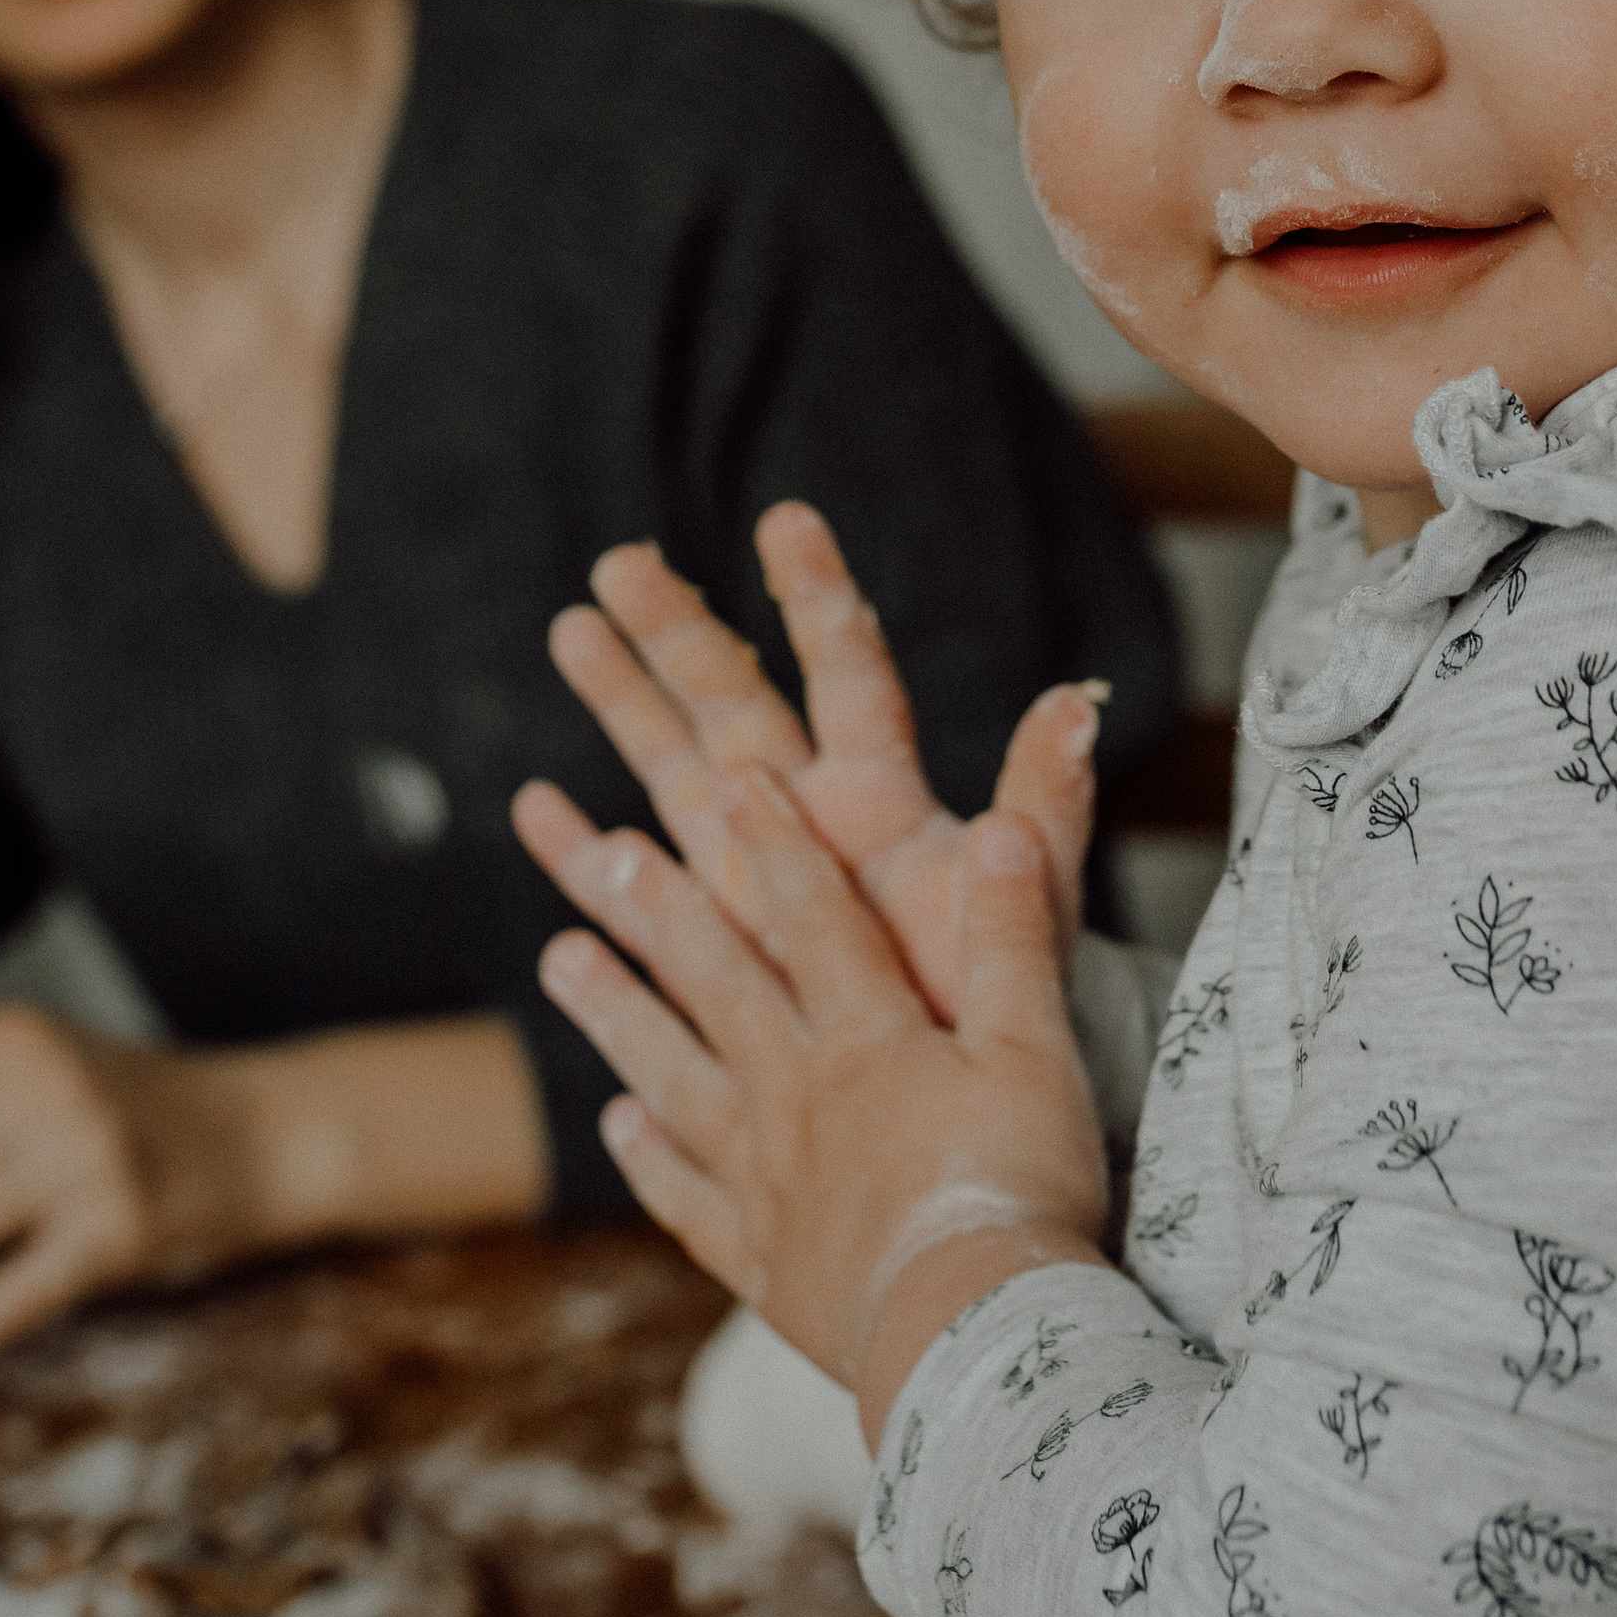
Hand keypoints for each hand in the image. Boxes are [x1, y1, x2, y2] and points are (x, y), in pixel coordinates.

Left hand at [511, 756, 1108, 1438]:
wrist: (975, 1344)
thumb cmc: (1020, 1192)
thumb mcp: (1037, 1050)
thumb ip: (1011, 939)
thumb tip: (1000, 829)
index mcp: (872, 1042)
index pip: (818, 919)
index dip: (780, 843)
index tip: (736, 780)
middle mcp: (801, 1099)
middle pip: (722, 986)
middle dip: (665, 909)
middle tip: (600, 851)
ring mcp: (770, 1185)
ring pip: (678, 1079)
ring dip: (619, 1014)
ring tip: (562, 959)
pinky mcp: (767, 1267)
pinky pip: (690, 1202)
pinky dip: (650, 1161)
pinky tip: (621, 1128)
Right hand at [547, 501, 1100, 1021]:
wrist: (970, 1097)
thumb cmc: (1008, 986)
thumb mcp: (1036, 893)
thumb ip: (1045, 803)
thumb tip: (1079, 702)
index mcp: (881, 795)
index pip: (847, 674)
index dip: (817, 598)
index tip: (786, 519)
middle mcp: (809, 816)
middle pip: (735, 703)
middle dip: (679, 630)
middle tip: (619, 562)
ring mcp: (756, 873)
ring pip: (676, 771)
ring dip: (624, 704)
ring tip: (571, 628)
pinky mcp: (719, 946)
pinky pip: (640, 893)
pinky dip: (588, 857)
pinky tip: (538, 811)